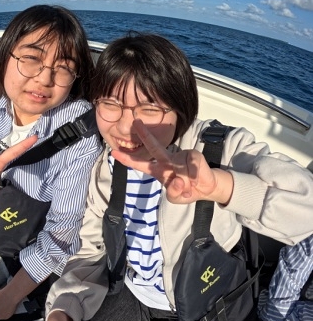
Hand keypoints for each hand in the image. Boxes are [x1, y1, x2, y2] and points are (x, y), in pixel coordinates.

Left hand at [111, 120, 232, 204]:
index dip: (127, 159)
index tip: (114, 152)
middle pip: (154, 147)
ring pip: (178, 170)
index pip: (140, 164)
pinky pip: (191, 170)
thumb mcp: (175, 198)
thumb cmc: (186, 191)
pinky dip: (194, 179)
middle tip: (135, 123)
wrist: (207, 189)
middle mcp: (166, 160)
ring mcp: (180, 156)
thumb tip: (178, 179)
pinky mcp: (193, 155)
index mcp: (158, 170)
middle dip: (145, 135)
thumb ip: (173, 192)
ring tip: (188, 186)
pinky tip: (197, 180)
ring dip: (184, 183)